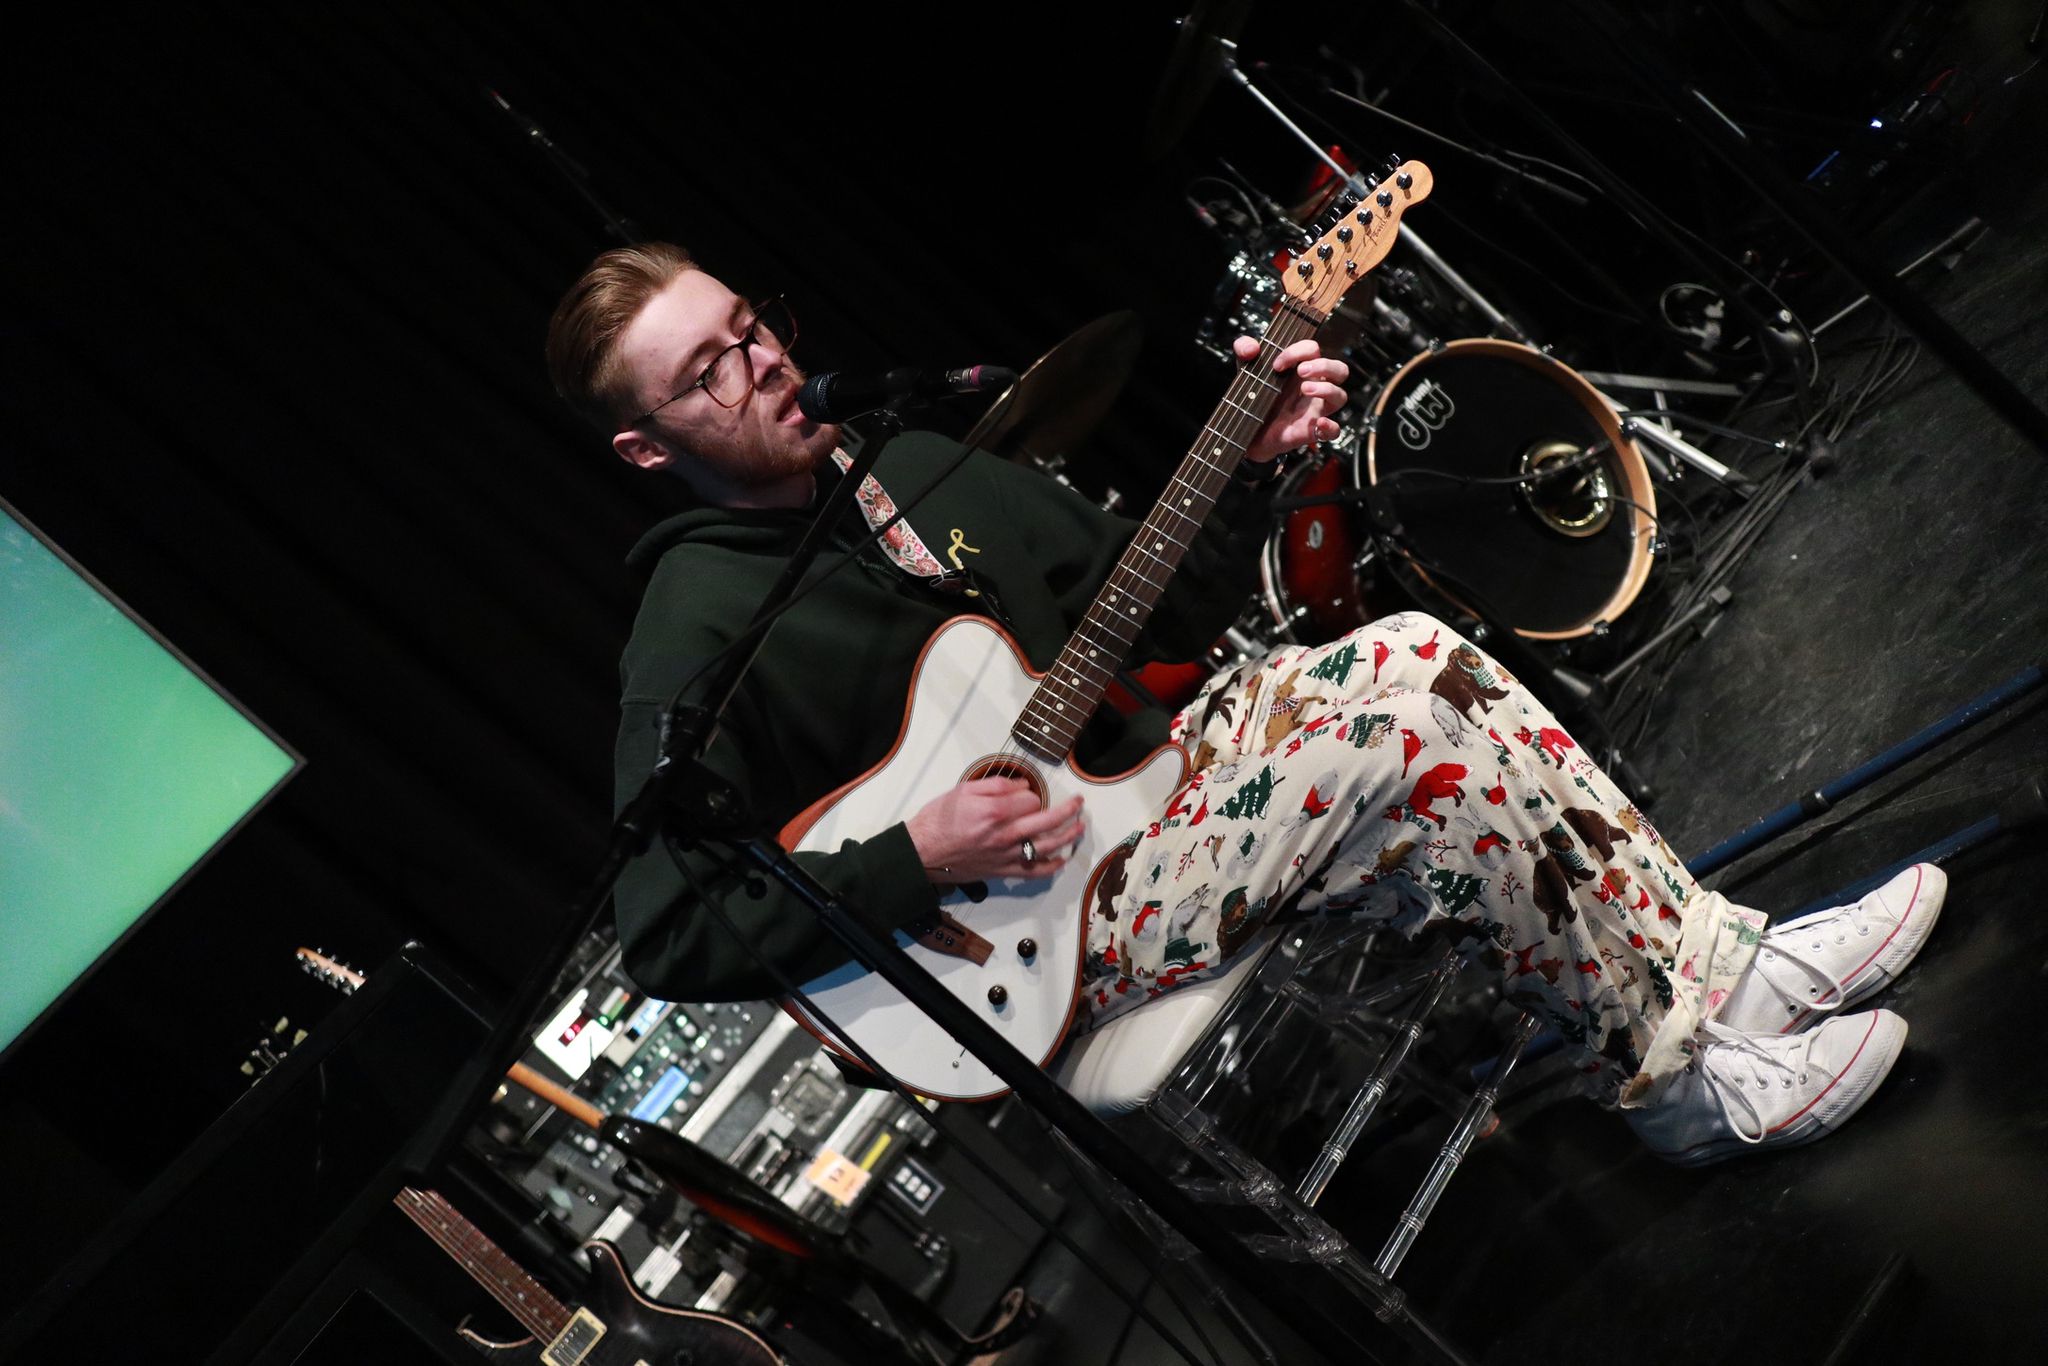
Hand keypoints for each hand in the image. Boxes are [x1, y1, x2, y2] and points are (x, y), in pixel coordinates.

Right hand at [905, 778, 1084, 882]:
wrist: (923, 852)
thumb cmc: (938, 821)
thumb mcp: (963, 790)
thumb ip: (996, 785)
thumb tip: (1021, 785)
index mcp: (994, 811)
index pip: (1031, 799)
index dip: (1032, 793)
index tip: (1026, 793)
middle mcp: (1004, 834)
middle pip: (1048, 821)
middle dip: (1068, 810)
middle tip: (1079, 803)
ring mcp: (1006, 855)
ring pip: (1048, 846)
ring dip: (1068, 836)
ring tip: (1079, 827)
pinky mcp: (1003, 870)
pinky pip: (1034, 871)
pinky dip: (1052, 867)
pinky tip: (1062, 859)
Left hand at [1237, 336, 1348, 465]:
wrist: (1245, 429)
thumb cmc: (1254, 397)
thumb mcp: (1245, 368)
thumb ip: (1244, 348)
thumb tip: (1251, 348)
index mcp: (1300, 370)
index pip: (1313, 350)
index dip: (1297, 351)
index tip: (1277, 364)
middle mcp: (1312, 387)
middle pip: (1339, 369)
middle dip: (1323, 365)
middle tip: (1301, 370)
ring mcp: (1314, 409)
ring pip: (1340, 396)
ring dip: (1326, 389)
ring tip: (1305, 389)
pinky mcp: (1311, 431)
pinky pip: (1334, 431)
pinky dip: (1331, 427)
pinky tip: (1318, 423)